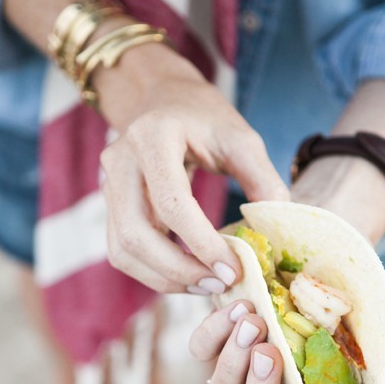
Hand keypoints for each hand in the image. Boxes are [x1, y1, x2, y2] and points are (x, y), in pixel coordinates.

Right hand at [98, 45, 288, 293]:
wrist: (160, 98)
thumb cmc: (203, 117)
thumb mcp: (240, 137)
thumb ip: (261, 178)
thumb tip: (276, 224)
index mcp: (153, 137)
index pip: (171, 202)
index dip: (201, 243)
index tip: (233, 268)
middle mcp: (121, 161)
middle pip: (136, 233)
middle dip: (178, 270)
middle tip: (219, 284)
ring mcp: (108, 185)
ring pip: (124, 249)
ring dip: (164, 278)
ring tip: (205, 285)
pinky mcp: (110, 207)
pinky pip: (123, 252)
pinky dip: (153, 273)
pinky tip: (187, 276)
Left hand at [190, 301, 384, 383]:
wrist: (321, 263)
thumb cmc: (351, 313)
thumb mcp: (373, 338)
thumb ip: (383, 371)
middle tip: (269, 352)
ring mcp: (241, 376)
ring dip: (234, 363)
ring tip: (253, 321)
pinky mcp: (216, 344)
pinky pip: (202, 351)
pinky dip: (214, 332)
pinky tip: (236, 307)